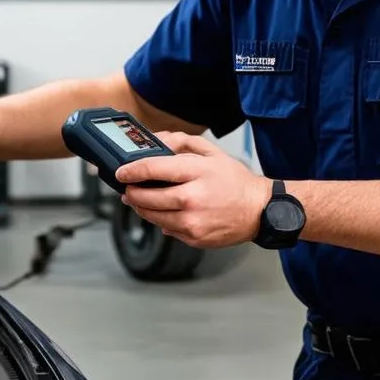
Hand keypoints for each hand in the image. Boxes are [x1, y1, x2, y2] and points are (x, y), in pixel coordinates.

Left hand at [116, 132, 271, 248]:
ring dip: (140, 207)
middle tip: (128, 187)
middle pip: (147, 196)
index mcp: (197, 172)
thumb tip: (157, 142)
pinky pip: (166, 228)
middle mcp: (193, 198)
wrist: (258, 211)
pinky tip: (164, 211)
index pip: (154, 168)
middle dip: (131, 192)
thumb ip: (182, 142)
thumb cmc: (235, 181)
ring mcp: (192, 221)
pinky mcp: (193, 237)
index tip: (121, 172)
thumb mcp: (212, 152)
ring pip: (152, 216)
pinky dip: (160, 220)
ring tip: (140, 199)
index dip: (131, 170)